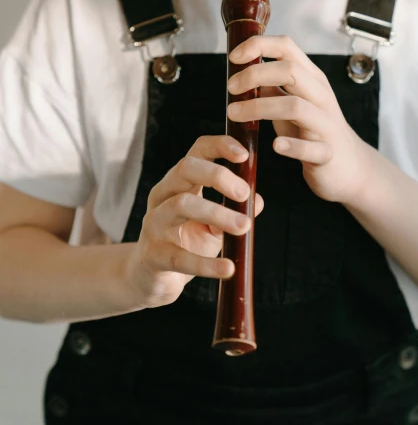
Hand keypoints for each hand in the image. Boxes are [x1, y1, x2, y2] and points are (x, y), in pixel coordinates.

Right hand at [124, 136, 263, 308]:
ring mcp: (154, 222)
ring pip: (182, 204)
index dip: (220, 146)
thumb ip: (235, 210)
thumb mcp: (216, 224)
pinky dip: (206, 264)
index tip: (245, 155)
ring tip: (244, 227)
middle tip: (245, 194)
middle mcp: (163, 195)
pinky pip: (179, 257)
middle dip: (218, 175)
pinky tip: (228, 268)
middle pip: (186, 168)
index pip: (197, 151)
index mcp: (180, 182)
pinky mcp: (153, 254)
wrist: (154, 278)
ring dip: (218, 213)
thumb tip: (257, 201)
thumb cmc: (188, 242)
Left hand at [227, 35, 372, 205]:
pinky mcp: (326, 153)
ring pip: (295, 107)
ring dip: (260, 107)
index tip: (234, 57)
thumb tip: (244, 72)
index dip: (258, 46)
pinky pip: (310, 148)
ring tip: (234, 114)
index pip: (287, 47)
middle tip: (230, 88)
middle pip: (290, 72)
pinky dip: (291, 146)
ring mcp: (326, 124)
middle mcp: (321, 96)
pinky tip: (275, 145)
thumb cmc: (313, 130)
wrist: (348, 166)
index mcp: (312, 79)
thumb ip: (273, 86)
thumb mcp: (292, 102)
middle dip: (254, 75)